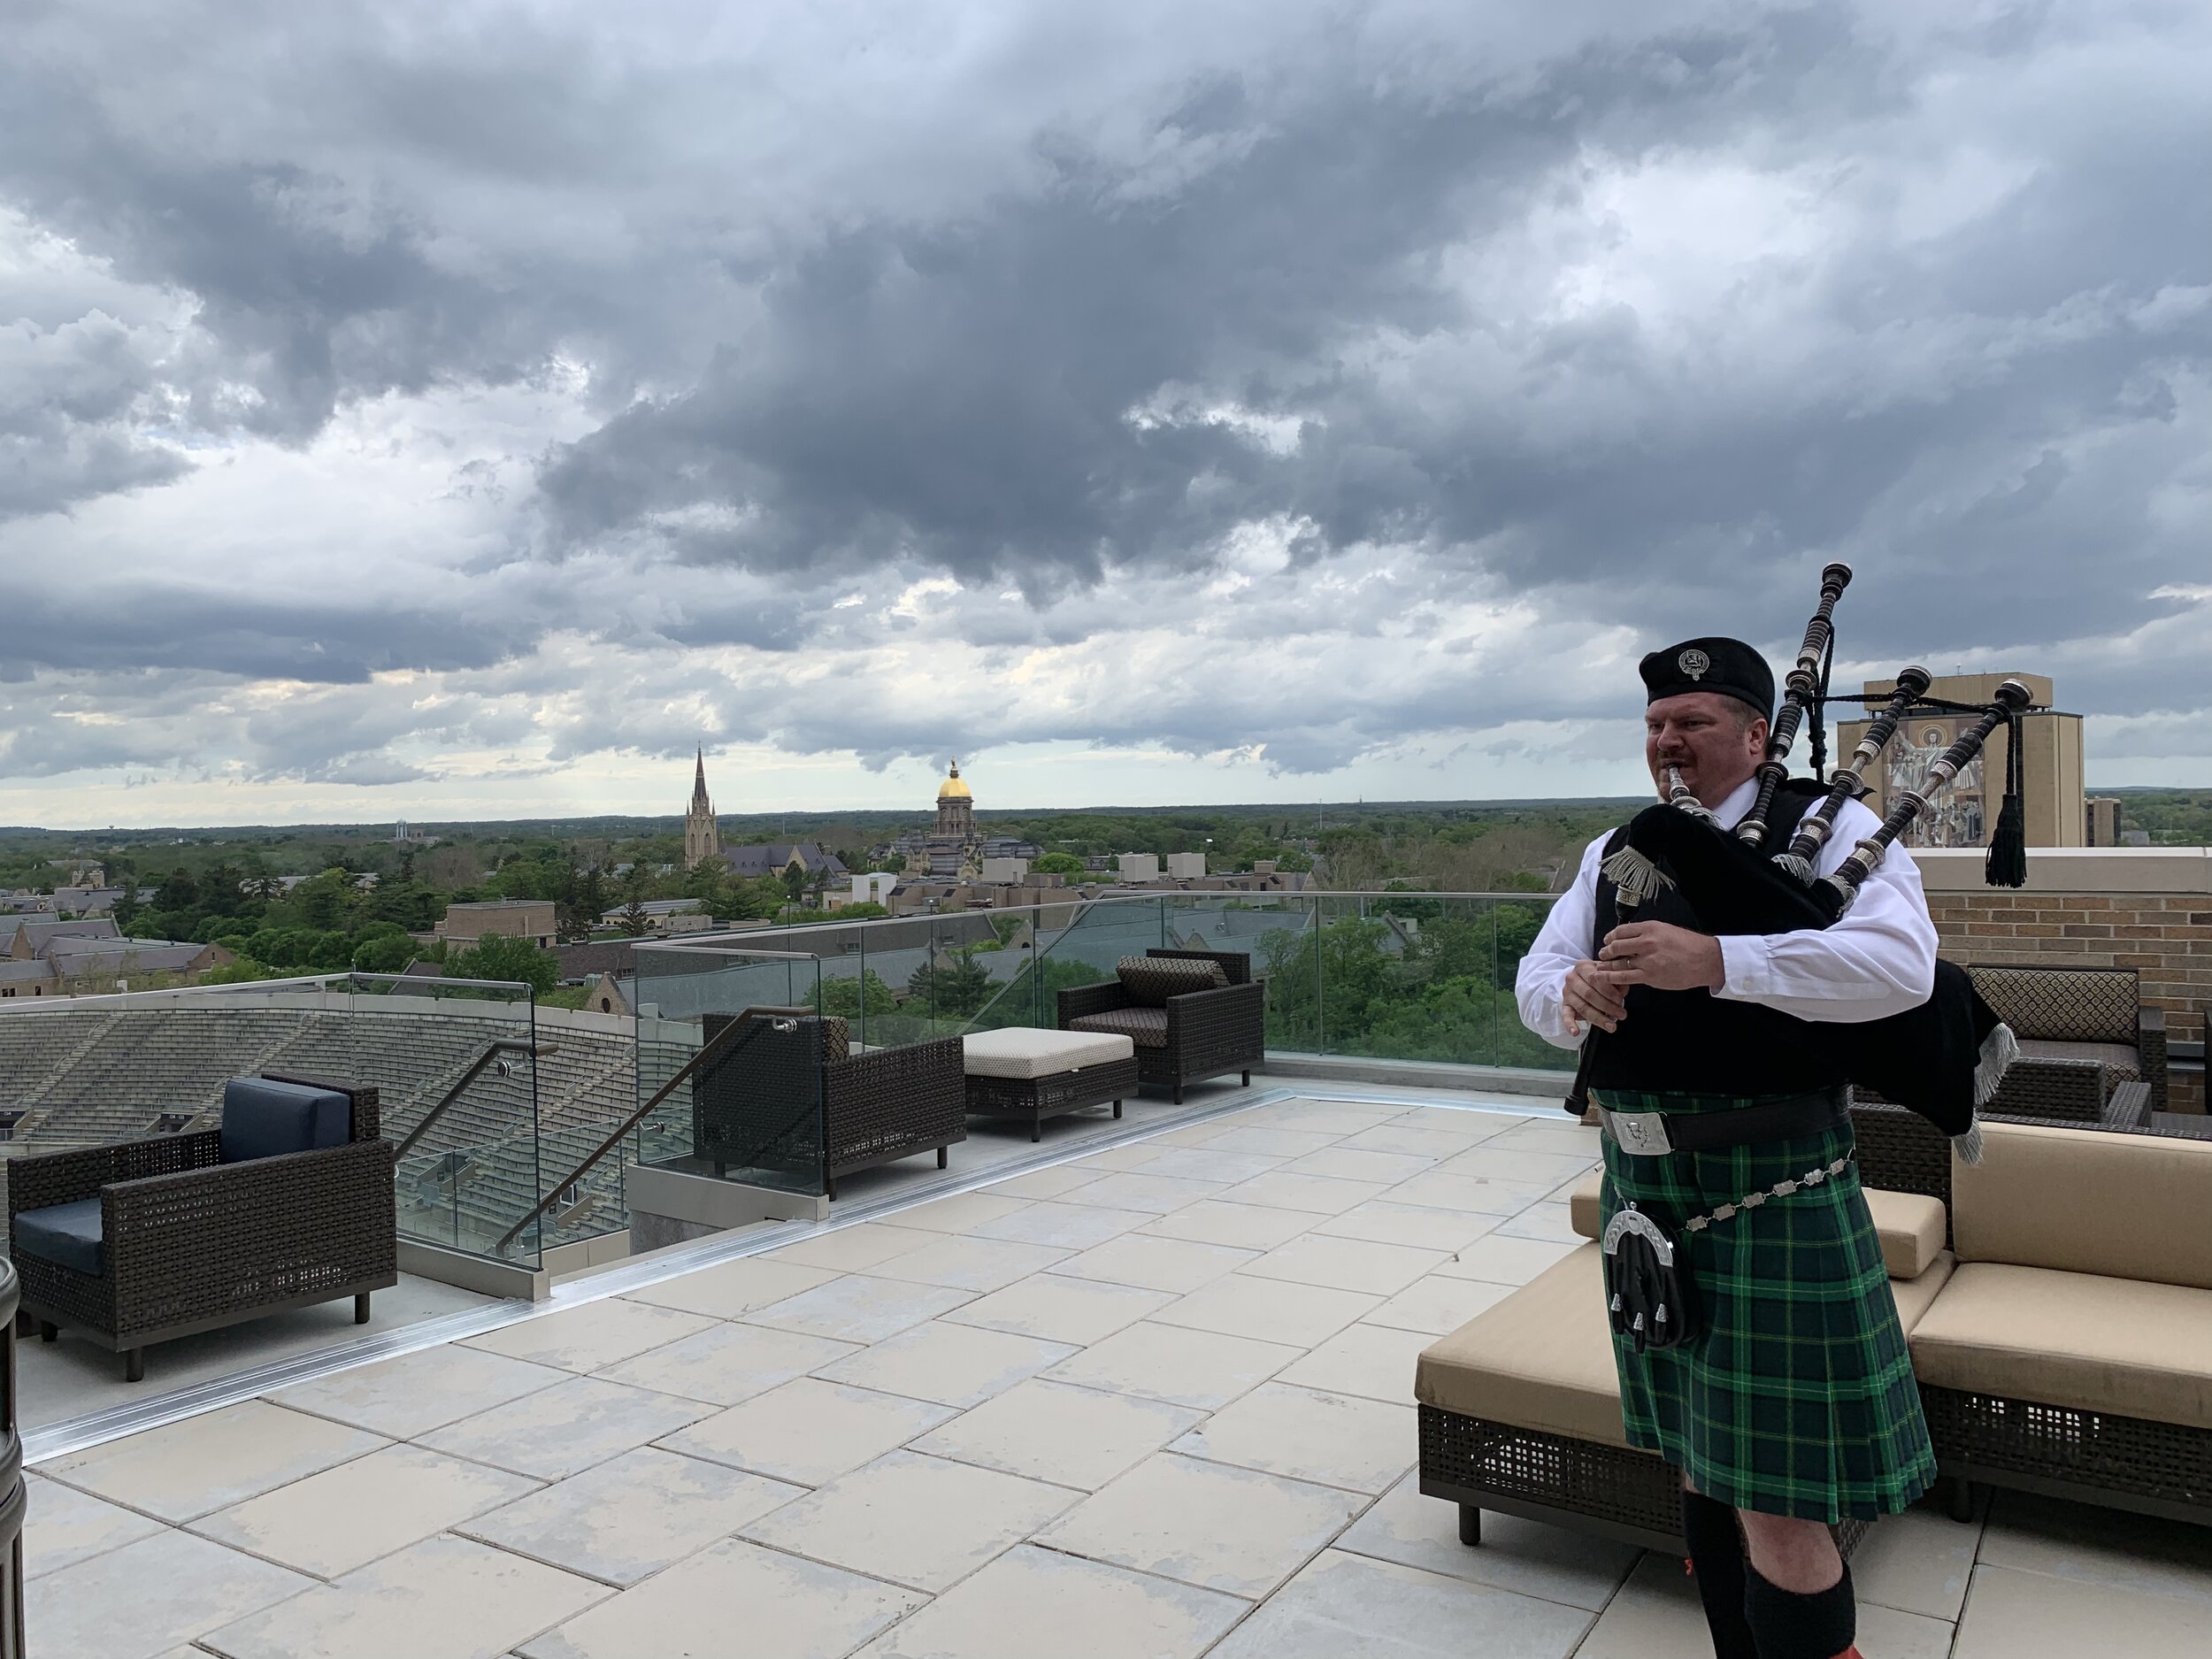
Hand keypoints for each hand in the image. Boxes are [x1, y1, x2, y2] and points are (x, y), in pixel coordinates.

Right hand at [1562, 958, 1628, 1036]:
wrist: (1580, 978)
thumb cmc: (1599, 977)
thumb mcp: (1608, 973)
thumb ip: (1616, 979)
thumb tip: (1622, 992)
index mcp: (1583, 967)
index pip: (1595, 979)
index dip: (1608, 991)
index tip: (1621, 1000)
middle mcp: (1572, 978)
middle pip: (1589, 994)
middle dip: (1607, 1006)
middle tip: (1622, 1015)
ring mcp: (1567, 992)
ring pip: (1582, 1007)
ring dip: (1598, 1018)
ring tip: (1612, 1027)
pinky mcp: (1565, 1005)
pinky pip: (1566, 1015)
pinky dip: (1570, 1025)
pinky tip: (1575, 1033)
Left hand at [1599, 921, 1724, 992]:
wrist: (1706, 960)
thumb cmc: (1689, 945)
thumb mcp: (1666, 930)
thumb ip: (1648, 933)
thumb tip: (1630, 936)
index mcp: (1650, 928)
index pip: (1621, 931)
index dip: (1610, 937)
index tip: (1607, 940)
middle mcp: (1646, 942)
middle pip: (1616, 946)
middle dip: (1606, 951)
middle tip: (1602, 954)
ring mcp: (1647, 960)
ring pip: (1618, 963)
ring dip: (1606, 965)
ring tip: (1600, 967)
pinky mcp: (1649, 976)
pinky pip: (1624, 978)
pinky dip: (1611, 978)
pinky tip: (1603, 978)